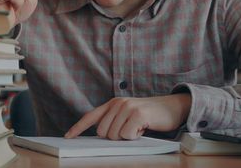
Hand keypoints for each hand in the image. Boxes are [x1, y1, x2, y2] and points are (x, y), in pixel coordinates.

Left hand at [64, 93, 191, 139]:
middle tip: (130, 129)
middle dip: (116, 137)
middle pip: (103, 132)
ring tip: (138, 127)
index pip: (91, 116)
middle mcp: (117, 103)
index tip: (68, 137)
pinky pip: (128, 135)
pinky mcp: (138, 114)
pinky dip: (136, 136)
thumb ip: (114, 121)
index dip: (78, 127)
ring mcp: (127, 107)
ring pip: (115, 136)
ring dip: (127, 136)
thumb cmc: (149, 115)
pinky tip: (143, 128)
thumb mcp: (128, 114)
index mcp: (113, 104)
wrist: (172, 107)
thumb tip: (101, 135)